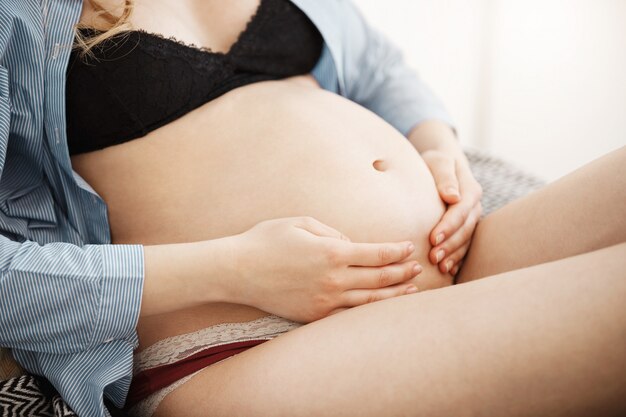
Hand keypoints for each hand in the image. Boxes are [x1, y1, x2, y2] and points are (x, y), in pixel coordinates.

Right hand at [229, 217, 422, 322]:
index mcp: (332, 252)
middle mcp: (333, 279)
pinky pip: (348, 314)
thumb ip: (332, 231)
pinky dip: (368, 311)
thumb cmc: (267, 240)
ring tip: (411, 290)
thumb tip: (351, 244)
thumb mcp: (301, 222)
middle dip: (402, 272)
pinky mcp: (313, 315)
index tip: (409, 248)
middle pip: (379, 278)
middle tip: (418, 268)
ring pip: (369, 301)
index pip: (376, 254)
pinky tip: (379, 307)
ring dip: (393, 295)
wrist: (237, 271)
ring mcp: (324, 300)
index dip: (396, 251)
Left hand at [421, 149, 482, 274]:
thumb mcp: (439, 161)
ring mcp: (472, 219)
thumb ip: (444, 176)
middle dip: (450, 245)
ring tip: (439, 267)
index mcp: (470, 190)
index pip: (460, 211)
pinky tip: (448, 270)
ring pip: (466, 240)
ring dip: (454, 255)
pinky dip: (457, 258)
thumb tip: (452, 196)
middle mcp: (474, 207)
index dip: (448, 226)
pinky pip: (464, 246)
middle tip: (433, 258)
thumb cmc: (436, 162)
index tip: (432, 239)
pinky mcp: (465, 228)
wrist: (442, 164)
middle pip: (464, 229)